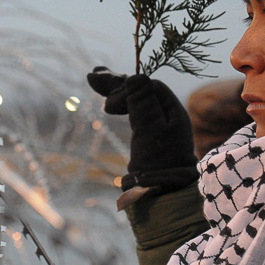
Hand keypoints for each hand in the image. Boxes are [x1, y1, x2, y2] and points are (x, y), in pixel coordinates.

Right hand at [87, 67, 198, 191]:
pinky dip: (119, 101)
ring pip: (134, 97)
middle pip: (140, 88)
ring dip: (115, 89)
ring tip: (94, 77)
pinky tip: (108, 98)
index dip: (126, 91)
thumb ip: (143, 104)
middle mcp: (166, 111)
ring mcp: (157, 120)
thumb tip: (135, 76)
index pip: (147, 87)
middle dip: (117, 83)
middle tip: (93, 75)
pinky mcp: (147, 130)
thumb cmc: (159, 161)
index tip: (108, 107)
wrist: (163, 188)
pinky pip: (132, 108)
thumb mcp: (150, 131)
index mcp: (171, 108)